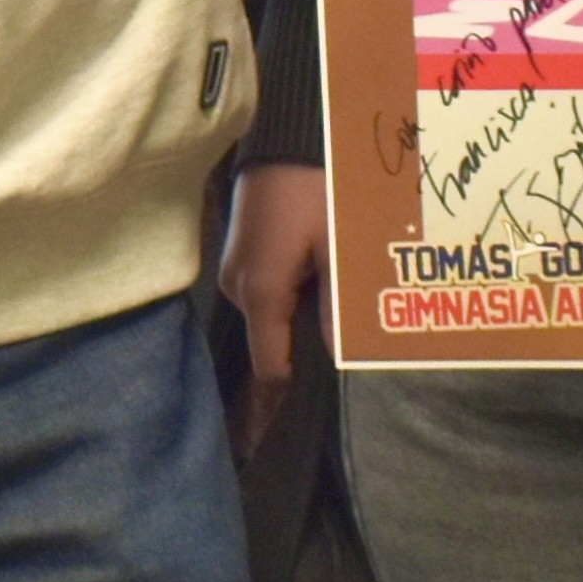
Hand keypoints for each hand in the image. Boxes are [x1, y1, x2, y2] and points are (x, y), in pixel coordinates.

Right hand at [215, 165, 324, 454]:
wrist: (291, 127)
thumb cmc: (322, 186)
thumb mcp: (344, 247)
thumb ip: (342, 309)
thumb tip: (339, 361)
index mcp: (260, 292)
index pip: (267, 371)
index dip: (271, 414)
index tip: (264, 454)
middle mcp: (238, 286)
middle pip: (269, 347)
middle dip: (290, 374)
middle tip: (319, 408)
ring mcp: (237, 267)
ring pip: (270, 319)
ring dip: (294, 335)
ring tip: (327, 356)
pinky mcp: (244, 250)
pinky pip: (267, 294)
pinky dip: (289, 307)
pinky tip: (316, 304)